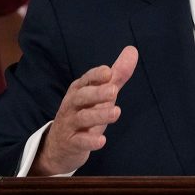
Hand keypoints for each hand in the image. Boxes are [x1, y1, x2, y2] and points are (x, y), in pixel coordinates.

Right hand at [30, 46, 138, 175]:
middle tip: (114, 91)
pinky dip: (89, 141)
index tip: (108, 72)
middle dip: (97, 93)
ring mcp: (70, 124)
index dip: (96, 76)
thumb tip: (133, 50)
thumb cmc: (85, 112)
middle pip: (82, 96)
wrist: (61, 145)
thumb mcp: (101, 93)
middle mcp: (72, 104)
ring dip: (99, 115)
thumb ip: (117, 74)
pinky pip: (79, 141)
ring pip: (82, 118)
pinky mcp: (71, 143)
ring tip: (116, 112)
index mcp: (80, 90)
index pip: (86, 80)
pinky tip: (102, 141)